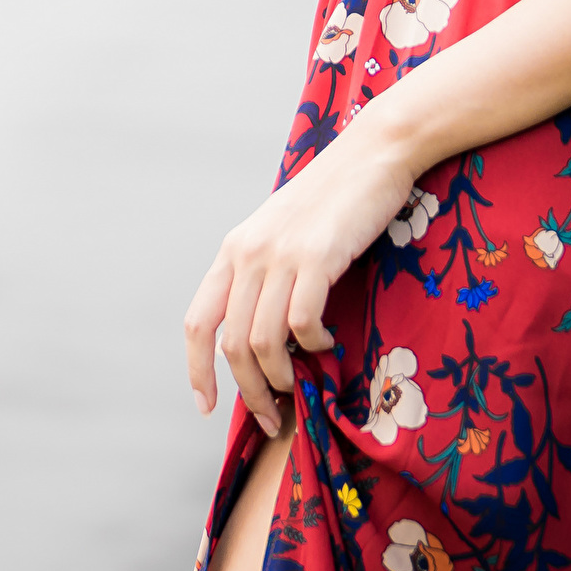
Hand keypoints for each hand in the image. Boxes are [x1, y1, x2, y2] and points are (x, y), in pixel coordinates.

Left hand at [182, 126, 420, 439]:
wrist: (372, 153)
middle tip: (273, 417)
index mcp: (233, 250)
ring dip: (282, 377)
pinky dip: (314, 347)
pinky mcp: (318, 257)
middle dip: (250, 391)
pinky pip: (303, 324)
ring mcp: (281, 254)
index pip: (197, 321)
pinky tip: (328, 345)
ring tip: (301, 385)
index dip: (197, 370)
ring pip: (263, 341)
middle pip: (232, 344)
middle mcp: (248, 253)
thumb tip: (259, 338)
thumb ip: (264, 274)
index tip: (208, 406)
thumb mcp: (281, 233)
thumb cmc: (333, 200)